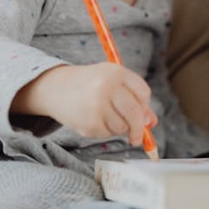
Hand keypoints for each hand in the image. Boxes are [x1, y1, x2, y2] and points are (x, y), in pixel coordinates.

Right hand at [13, 62, 157, 145]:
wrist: (57, 88)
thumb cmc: (91, 84)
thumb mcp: (113, 82)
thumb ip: (134, 99)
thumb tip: (152, 122)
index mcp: (116, 72)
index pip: (143, 93)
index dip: (145, 106)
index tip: (142, 114)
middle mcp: (107, 87)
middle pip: (135, 113)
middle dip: (139, 128)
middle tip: (137, 136)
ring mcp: (97, 106)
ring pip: (122, 127)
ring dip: (119, 128)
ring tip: (104, 116)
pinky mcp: (89, 123)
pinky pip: (107, 134)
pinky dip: (104, 131)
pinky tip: (93, 119)